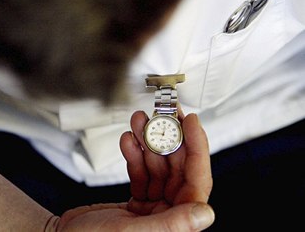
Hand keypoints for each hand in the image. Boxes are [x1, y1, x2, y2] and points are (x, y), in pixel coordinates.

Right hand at [46, 110, 213, 231]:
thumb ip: (170, 224)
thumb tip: (205, 213)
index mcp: (176, 225)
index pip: (196, 181)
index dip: (197, 147)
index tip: (190, 121)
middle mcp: (169, 216)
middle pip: (178, 169)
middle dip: (168, 138)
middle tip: (161, 113)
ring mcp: (154, 209)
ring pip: (159, 166)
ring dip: (148, 142)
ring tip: (139, 121)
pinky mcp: (139, 202)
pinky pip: (142, 172)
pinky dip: (135, 155)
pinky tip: (128, 141)